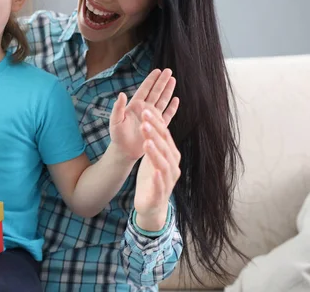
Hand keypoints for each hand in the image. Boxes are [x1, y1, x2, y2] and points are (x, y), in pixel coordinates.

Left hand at [109, 68, 178, 161]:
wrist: (124, 150)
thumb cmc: (117, 135)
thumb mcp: (115, 120)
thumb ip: (118, 107)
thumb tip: (122, 94)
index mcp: (135, 105)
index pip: (145, 89)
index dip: (151, 80)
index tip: (157, 70)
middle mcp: (145, 109)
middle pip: (156, 92)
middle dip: (162, 81)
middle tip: (168, 70)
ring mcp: (152, 117)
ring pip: (162, 101)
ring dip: (168, 91)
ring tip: (173, 80)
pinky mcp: (158, 126)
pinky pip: (167, 115)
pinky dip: (172, 108)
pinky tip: (176, 100)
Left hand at [133, 108, 181, 229]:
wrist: (151, 206)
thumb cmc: (152, 178)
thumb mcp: (152, 156)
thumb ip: (154, 140)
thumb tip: (151, 119)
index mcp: (170, 154)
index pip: (164, 135)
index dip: (155, 122)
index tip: (145, 109)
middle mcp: (172, 165)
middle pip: (164, 146)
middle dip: (154, 132)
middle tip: (144, 120)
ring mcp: (167, 180)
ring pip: (163, 164)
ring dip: (155, 152)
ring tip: (146, 141)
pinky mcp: (160, 194)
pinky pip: (160, 185)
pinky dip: (158, 178)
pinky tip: (153, 171)